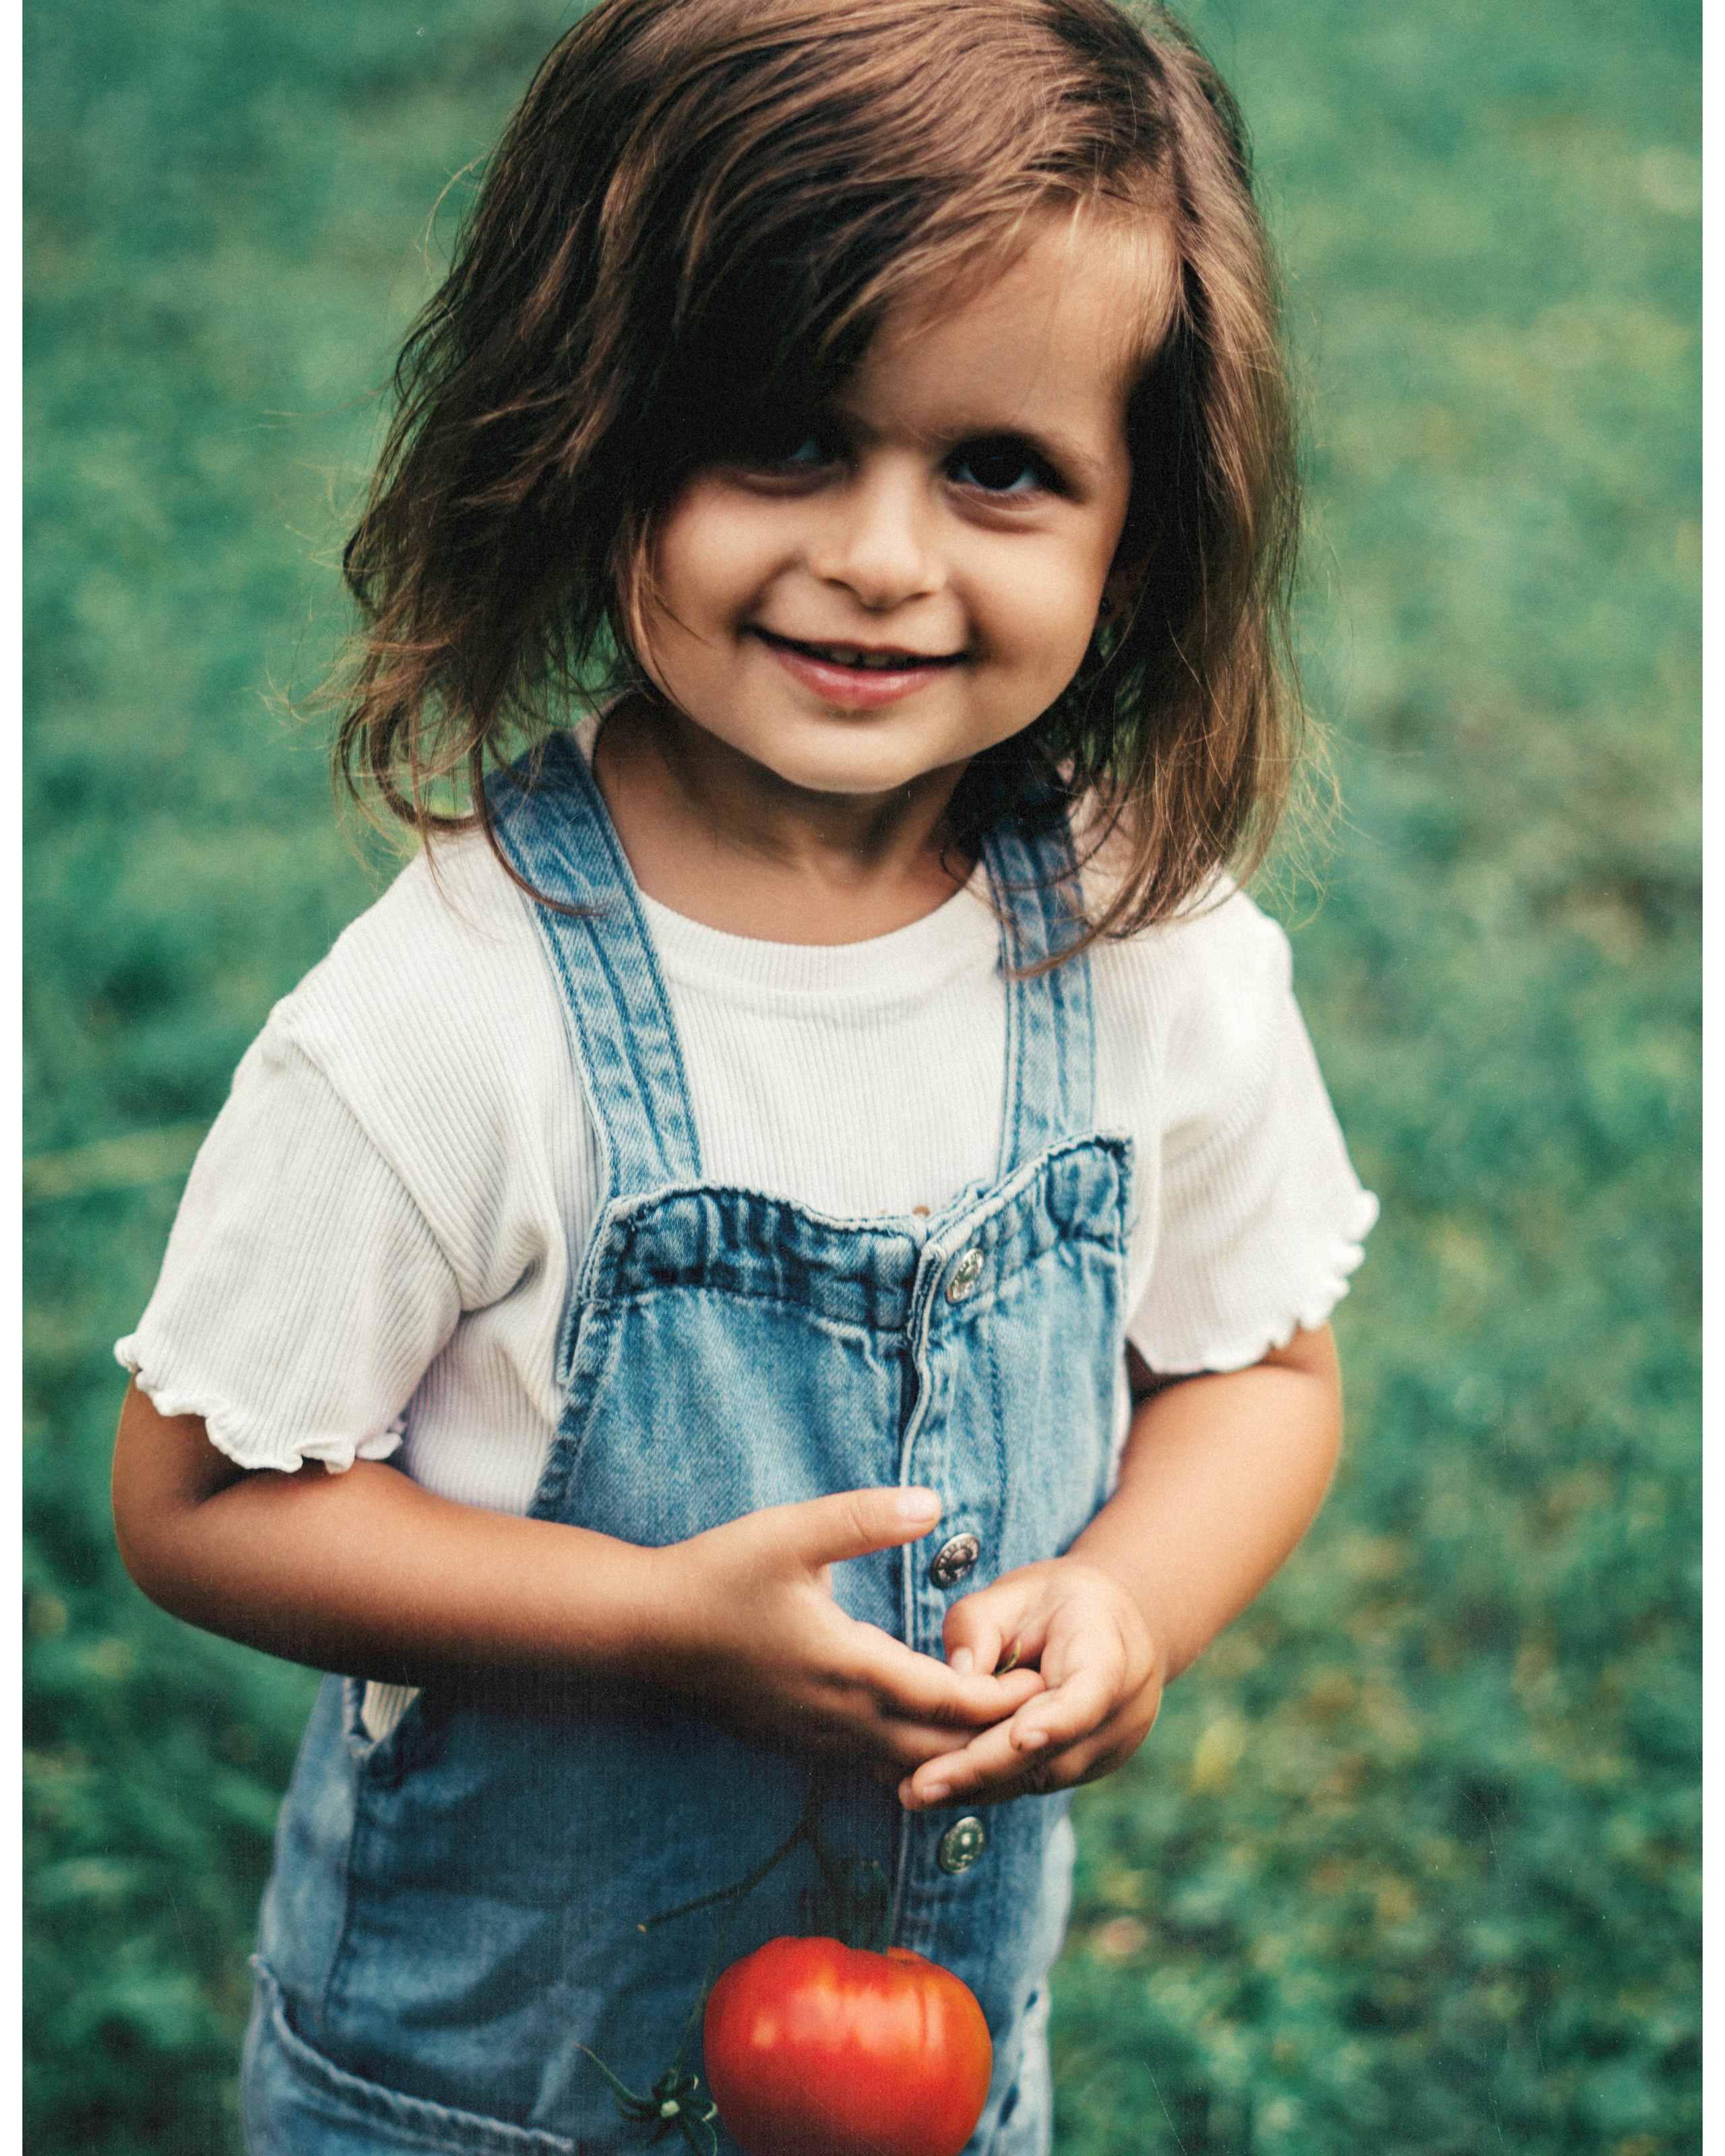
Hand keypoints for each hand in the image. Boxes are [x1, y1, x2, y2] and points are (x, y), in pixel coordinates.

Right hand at [643, 1488, 1045, 1775]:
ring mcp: (818, 1739)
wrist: (646, 1632)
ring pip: (908, 1765)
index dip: (1003, 1698)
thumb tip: (933, 1503)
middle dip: (993, 1736)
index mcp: (851, 1669)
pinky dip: (916, 1757)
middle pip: (940, 1748)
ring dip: (956, 1752)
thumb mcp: (793, 1532)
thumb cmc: (719, 1574)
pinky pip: (875, 1765)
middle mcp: (841, 1718)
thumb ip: (866, 1518)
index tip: (1049, 1682)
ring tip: (1002, 1729)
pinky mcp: (800, 1743)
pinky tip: (934, 1737)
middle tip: (1045, 1712)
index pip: (949, 1701)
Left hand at [895, 1557, 1162, 1810]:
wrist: (1110, 1623)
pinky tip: (936, 1786)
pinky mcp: (1085, 1769)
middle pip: (1053, 1751)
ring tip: (912, 1791)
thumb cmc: (1054, 1600)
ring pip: (1039, 1777)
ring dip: (976, 1787)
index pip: (1088, 1695)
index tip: (1021, 1738)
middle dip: (984, 1769)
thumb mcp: (1017, 1591)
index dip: (1056, 1720)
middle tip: (920, 1786)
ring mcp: (1108, 1749)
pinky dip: (987, 1784)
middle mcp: (1121, 1712)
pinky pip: (1033, 1781)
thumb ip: (981, 1624)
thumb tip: (955, 1676)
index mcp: (1110, 1654)